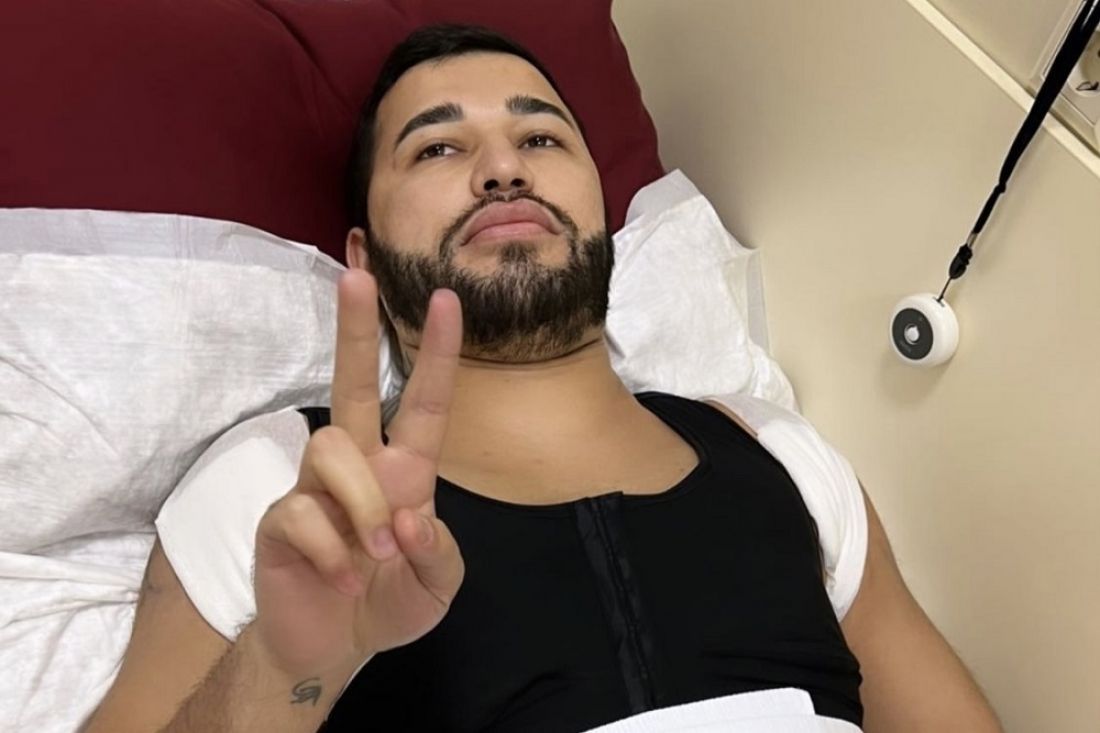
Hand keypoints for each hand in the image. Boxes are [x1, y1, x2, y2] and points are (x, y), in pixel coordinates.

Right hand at [252, 270, 464, 675]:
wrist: (335, 649)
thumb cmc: (392, 602)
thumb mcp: (438, 583)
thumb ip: (437, 550)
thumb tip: (409, 518)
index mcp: (405, 470)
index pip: (423, 401)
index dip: (437, 354)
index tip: (449, 299)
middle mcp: (360, 466)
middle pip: (351, 384)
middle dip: (355, 331)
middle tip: (357, 275)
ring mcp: (314, 489)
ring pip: (330, 447)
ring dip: (361, 502)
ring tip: (376, 554)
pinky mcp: (280, 520)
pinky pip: (301, 512)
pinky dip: (331, 552)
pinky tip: (343, 581)